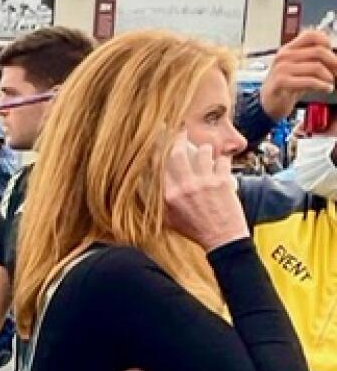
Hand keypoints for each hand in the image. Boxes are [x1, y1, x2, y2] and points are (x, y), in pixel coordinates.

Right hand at [162, 138, 247, 252]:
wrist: (222, 239)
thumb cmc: (197, 230)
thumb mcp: (169, 220)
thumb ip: (159, 202)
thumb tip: (148, 188)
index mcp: (169, 195)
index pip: (159, 165)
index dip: (157, 149)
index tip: (158, 139)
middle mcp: (186, 186)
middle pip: (178, 152)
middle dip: (179, 138)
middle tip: (180, 132)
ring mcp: (205, 182)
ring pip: (204, 151)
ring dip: (205, 150)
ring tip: (206, 154)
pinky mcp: (223, 181)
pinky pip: (223, 160)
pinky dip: (223, 161)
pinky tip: (221, 166)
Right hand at [260, 29, 336, 117]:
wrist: (268, 104)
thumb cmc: (285, 86)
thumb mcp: (298, 69)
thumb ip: (312, 60)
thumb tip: (334, 58)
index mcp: (288, 49)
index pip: (311, 35)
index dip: (326, 42)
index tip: (332, 54)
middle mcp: (284, 56)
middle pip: (318, 51)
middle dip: (334, 62)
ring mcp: (281, 68)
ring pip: (316, 67)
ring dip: (329, 77)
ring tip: (330, 83)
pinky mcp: (281, 82)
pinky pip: (310, 81)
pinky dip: (322, 86)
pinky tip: (326, 89)